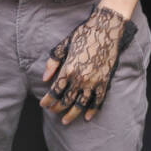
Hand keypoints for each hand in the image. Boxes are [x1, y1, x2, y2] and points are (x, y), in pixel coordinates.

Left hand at [40, 4, 136, 124]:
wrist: (106, 29)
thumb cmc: (83, 35)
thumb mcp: (64, 45)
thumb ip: (53, 62)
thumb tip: (44, 78)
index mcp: (68, 69)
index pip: (55, 91)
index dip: (47, 100)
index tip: (43, 105)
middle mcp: (80, 78)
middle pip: (66, 100)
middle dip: (57, 108)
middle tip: (53, 112)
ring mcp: (94, 81)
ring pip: (81, 104)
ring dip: (72, 114)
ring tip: (65, 121)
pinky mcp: (105, 81)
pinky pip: (98, 100)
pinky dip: (93, 110)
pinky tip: (87, 117)